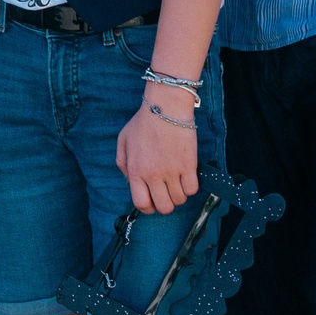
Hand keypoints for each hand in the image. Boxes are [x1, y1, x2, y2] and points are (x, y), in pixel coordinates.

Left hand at [117, 97, 200, 216]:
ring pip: (179, 200)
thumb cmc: (143, 122)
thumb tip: (129, 181)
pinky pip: (193, 189)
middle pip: (164, 207)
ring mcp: (172, 171)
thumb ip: (122, 163)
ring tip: (177, 182)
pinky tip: (187, 176)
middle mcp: (153, 175)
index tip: (152, 202)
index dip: (148, 208)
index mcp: (135, 171)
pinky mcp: (189, 165)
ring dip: (179, 195)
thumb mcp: (123, 141)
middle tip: (167, 193)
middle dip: (166, 204)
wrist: (165, 107)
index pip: (141, 203)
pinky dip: (191, 187)